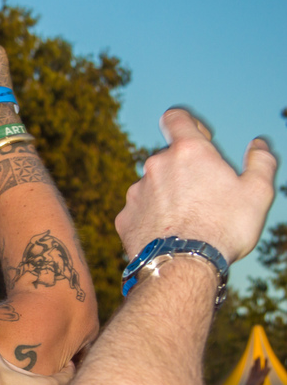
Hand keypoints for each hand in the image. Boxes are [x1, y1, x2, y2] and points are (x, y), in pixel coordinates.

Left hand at [115, 109, 276, 261]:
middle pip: (168, 158)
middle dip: (184, 170)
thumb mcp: (257, 192)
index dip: (187, 123)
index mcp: (188, 152)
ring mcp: (136, 192)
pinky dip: (152, 218)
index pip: (176, 117)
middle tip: (204, 196)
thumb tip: (258, 144)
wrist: (183, 267)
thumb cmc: (223, 228)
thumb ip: (261, 161)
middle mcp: (156, 165)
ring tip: (186, 221)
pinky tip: (168, 234)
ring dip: (166, 196)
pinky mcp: (124, 217)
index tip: (199, 138)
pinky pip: (139, 211)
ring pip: (153, 186)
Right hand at [247, 357, 271, 384]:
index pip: (264, 367)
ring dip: (255, 364)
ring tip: (255, 359)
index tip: (266, 358)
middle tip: (259, 356)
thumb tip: (269, 368)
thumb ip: (264, 374)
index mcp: (262, 375)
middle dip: (259, 362)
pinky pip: (251, 371)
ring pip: (255, 368)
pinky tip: (252, 366)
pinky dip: (252, 368)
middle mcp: (259, 375)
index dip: (265, 363)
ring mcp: (254, 376)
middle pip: (259, 367)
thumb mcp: (261, 380)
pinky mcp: (250, 377)